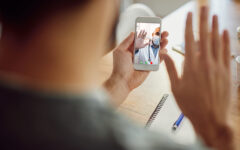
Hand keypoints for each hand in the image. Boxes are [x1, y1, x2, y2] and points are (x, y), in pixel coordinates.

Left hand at [104, 31, 167, 105]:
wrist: (122, 81)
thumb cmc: (119, 67)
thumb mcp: (120, 51)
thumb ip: (127, 41)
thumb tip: (133, 32)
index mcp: (132, 48)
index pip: (142, 37)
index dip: (148, 32)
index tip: (155, 27)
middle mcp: (139, 53)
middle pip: (151, 43)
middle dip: (158, 38)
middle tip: (165, 33)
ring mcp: (145, 59)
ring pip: (155, 50)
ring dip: (162, 45)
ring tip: (166, 41)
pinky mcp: (149, 67)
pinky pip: (157, 60)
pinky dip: (162, 56)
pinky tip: (165, 51)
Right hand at [163, 7, 234, 149]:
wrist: (211, 118)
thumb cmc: (191, 105)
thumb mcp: (175, 88)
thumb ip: (170, 68)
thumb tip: (164, 55)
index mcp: (191, 66)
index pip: (189, 40)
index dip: (189, 25)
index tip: (190, 15)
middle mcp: (205, 63)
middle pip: (204, 36)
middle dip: (203, 20)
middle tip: (204, 7)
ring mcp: (218, 66)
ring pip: (217, 41)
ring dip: (215, 27)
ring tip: (214, 15)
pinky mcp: (227, 72)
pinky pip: (227, 52)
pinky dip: (226, 40)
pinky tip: (225, 32)